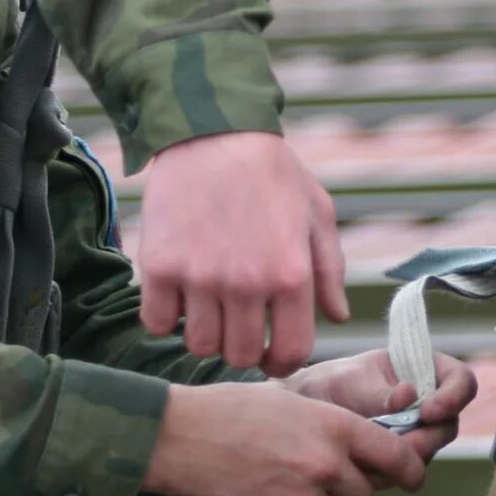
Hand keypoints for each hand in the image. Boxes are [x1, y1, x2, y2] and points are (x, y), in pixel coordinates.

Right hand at [138, 131, 346, 376]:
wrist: (214, 133)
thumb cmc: (272, 173)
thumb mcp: (317, 214)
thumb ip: (330, 271)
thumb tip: (338, 317)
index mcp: (291, 274)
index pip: (290, 352)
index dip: (282, 363)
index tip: (272, 356)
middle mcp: (246, 283)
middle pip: (239, 356)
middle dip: (242, 348)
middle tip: (238, 325)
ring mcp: (200, 276)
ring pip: (198, 345)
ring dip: (205, 333)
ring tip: (209, 307)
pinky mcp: (160, 266)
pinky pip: (157, 322)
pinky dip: (166, 317)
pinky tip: (178, 294)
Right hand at [143, 381, 422, 495]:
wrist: (179, 438)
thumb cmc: (230, 412)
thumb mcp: (291, 402)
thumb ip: (332, 429)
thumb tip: (365, 453)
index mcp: (336, 427)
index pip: (399, 458)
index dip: (410, 472)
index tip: (411, 479)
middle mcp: (327, 464)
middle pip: (363, 494)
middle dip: (344, 489)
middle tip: (310, 476)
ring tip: (281, 487)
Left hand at [284, 349, 480, 469]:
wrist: (306, 414)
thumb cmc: (332, 384)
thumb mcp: (353, 381)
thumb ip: (382, 392)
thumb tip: (409, 395)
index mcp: (426, 370)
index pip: (462, 381)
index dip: (454, 397)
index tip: (427, 410)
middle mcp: (428, 405)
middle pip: (448, 426)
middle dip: (424, 439)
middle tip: (398, 444)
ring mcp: (417, 435)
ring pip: (427, 454)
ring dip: (402, 458)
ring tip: (367, 451)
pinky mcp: (401, 461)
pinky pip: (405, 473)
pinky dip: (386, 472)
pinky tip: (360, 464)